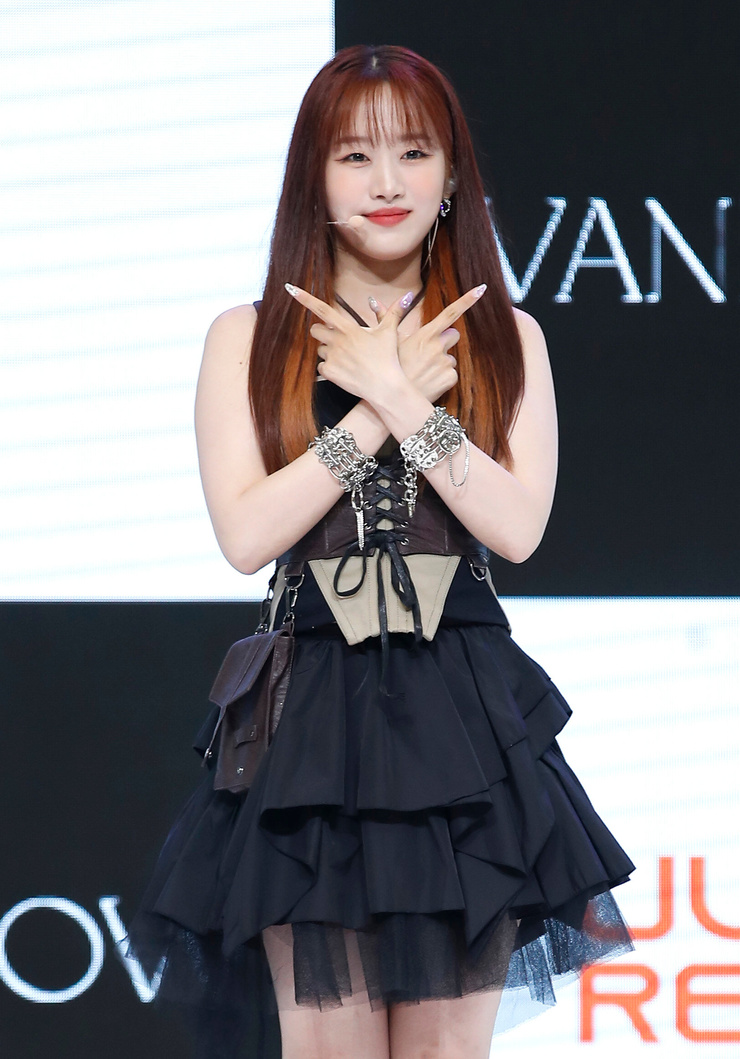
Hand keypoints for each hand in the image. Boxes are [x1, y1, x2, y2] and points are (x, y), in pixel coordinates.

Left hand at [284, 283, 410, 403]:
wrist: (385, 387)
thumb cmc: (388, 358)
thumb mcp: (390, 333)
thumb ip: (393, 312)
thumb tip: (407, 296)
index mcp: (348, 328)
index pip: (322, 309)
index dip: (304, 298)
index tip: (290, 289)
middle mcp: (336, 341)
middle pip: (315, 330)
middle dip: (321, 333)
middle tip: (337, 340)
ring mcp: (331, 357)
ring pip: (319, 350)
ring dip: (328, 352)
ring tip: (348, 359)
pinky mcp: (329, 373)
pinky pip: (321, 367)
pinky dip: (330, 369)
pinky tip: (345, 372)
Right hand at [370, 284, 486, 403]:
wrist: (392, 398)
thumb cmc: (388, 368)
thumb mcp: (386, 342)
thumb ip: (385, 317)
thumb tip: (374, 300)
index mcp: (425, 334)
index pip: (450, 313)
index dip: (467, 300)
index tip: (481, 289)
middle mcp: (438, 346)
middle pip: (454, 335)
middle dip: (445, 341)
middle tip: (427, 353)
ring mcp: (445, 363)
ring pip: (451, 357)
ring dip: (441, 362)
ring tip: (424, 371)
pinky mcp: (450, 378)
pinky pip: (452, 373)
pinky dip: (443, 378)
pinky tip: (429, 381)